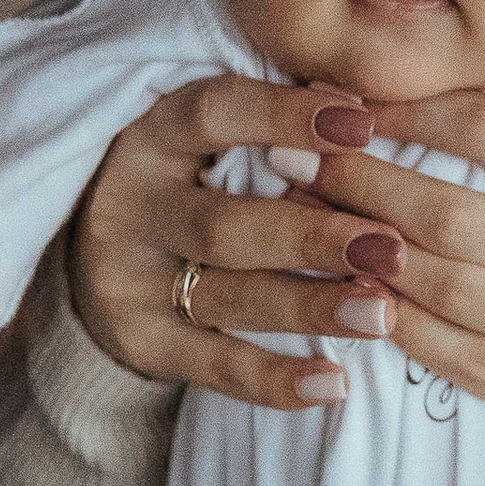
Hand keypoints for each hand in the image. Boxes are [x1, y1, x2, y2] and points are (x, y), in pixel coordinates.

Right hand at [66, 77, 399, 412]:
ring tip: (381, 314)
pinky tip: (335, 383)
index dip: (286, 117)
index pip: (216, 114)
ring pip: (226, 297)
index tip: (364, 124)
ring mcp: (127, 279)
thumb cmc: (189, 175)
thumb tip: (361, 102)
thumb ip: (276, 118)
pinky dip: (274, 378)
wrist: (94, 255)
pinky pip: (212, 365)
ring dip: (308, 308)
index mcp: (152, 134)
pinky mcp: (138, 341)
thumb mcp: (209, 134)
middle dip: (313, 237)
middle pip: (226, 224)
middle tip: (390, 248)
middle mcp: (129, 204)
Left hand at [299, 91, 484, 461]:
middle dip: (362, 184)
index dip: (412, 112)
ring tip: (305, 225)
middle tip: (294, 160)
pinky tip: (351, 301)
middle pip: (453, 213)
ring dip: (364, 255)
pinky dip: (400, 326)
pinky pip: (462, 358)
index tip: (341, 103)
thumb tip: (420, 101)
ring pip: (448, 287)